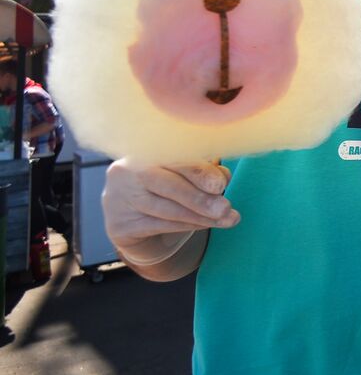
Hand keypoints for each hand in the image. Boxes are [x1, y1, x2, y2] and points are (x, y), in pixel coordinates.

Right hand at [103, 159, 238, 263]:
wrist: (132, 218)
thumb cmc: (166, 187)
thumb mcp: (184, 173)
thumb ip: (203, 171)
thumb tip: (222, 179)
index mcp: (145, 149)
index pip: (174, 158)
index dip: (199, 171)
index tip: (221, 185)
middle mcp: (127, 170)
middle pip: (168, 184)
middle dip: (201, 198)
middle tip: (225, 208)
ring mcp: (119, 197)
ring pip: (167, 209)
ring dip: (201, 216)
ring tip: (227, 219)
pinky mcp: (119, 224)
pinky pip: (160, 225)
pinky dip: (188, 225)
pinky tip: (207, 225)